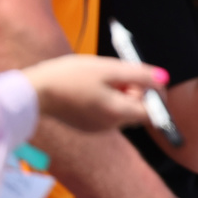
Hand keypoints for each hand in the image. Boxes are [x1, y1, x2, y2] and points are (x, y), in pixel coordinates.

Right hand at [22, 54, 164, 131]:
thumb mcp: (109, 69)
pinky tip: (90, 85)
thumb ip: (139, 75)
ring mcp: (95, 127)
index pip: (152, 111)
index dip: (154, 93)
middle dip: (135, 90)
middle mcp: (109, 126)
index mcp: (117, 114)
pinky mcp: (84, 124)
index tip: (144, 76)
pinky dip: (106, 98)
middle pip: (136, 109)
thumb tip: (164, 79)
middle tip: (118, 73)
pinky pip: (105, 111)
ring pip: (121, 109)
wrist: (33, 91)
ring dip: (120, 92)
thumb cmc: (70, 76)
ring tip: (101, 77)